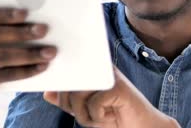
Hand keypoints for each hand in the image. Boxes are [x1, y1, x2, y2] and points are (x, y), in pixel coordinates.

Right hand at [0, 8, 56, 126]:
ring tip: (49, 52)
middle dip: (21, 31)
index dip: (5, 14)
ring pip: (1, 55)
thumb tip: (29, 23)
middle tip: (43, 30)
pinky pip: (5, 74)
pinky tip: (40, 67)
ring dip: (29, 53)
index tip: (26, 12)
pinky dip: (26, 71)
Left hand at [43, 67, 179, 127]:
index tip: (72, 107)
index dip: (62, 93)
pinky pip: (93, 104)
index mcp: (92, 69)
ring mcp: (110, 76)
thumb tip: (47, 93)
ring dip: (84, 115)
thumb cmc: (114, 116)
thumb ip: (68, 101)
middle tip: (89, 117)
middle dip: (72, 109)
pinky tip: (111, 117)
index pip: (66, 75)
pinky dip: (98, 118)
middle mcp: (100, 68)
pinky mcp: (117, 88)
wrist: (142, 126)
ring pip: (77, 94)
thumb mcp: (86, 111)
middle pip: (68, 85)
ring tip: (98, 119)